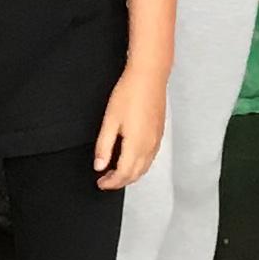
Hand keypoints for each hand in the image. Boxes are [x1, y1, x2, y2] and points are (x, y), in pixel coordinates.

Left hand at [95, 66, 167, 189]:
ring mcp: (156, 140)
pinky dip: (139, 165)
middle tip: (106, 180)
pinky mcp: (159, 134)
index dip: (111, 183)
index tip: (100, 183)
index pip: (123, 174)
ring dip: (130, 175)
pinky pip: (150, 158)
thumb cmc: (129, 94)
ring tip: (115, 172)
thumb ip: (104, 146)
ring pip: (144, 168)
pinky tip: (130, 159)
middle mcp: (149, 146)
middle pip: (135, 174)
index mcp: (136, 145)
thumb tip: (99, 166)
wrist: (149, 76)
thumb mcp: (110, 120)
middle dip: (120, 182)